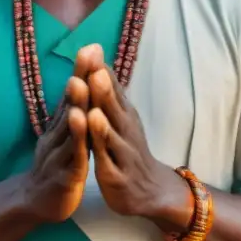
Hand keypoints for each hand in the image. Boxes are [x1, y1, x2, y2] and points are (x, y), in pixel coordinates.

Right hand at [22, 51, 99, 223]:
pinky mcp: (64, 175)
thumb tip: (80, 82)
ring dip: (75, 104)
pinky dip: (77, 141)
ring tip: (80, 84)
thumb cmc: (56, 165)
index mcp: (62, 125)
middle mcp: (58, 133)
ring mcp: (59, 153)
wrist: (35, 202)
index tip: (93, 46)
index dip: (82, 71)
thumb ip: (72, 111)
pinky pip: (72, 156)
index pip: (73, 94)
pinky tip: (82, 127)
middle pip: (70, 102)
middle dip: (80, 77)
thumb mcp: (64, 136)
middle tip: (88, 52)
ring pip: (69, 127)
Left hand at [78, 46, 191, 228]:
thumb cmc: (128, 149)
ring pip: (112, 136)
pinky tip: (93, 150)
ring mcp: (123, 153)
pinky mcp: (116, 176)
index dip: (101, 72)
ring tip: (92, 108)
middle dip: (104, 91)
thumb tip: (100, 62)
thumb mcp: (121, 118)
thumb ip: (110, 93)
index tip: (90, 50)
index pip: (112, 90)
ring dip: (102, 122)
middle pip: (114, 109)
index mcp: (124, 114)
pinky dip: (101, 154)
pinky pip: (107, 163)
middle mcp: (126, 130)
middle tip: (94, 71)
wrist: (150, 190)